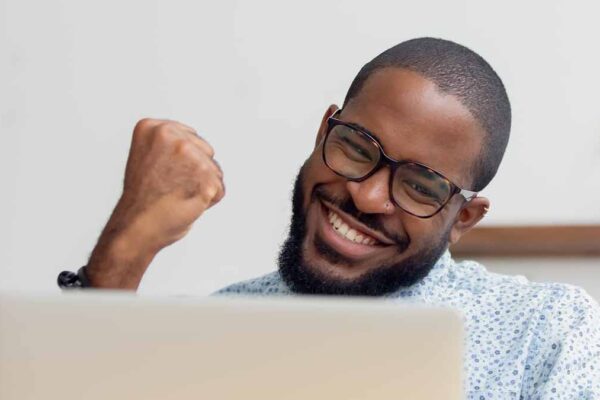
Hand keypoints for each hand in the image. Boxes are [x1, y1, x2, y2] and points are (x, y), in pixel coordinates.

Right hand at [86, 118, 224, 288]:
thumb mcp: (149, 157)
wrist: (135, 228)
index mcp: (153, 127)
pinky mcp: (204, 176)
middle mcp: (170, 135)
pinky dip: (208, 201)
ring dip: (202, 187)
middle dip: (195, 173)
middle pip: (206, 152)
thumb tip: (198, 145)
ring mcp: (188, 155)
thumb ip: (171, 144)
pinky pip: (220, 189)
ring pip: (215, 171)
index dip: (181, 163)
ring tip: (176, 197)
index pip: (191, 138)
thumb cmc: (143, 199)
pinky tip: (185, 205)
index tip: (160, 174)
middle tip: (168, 187)